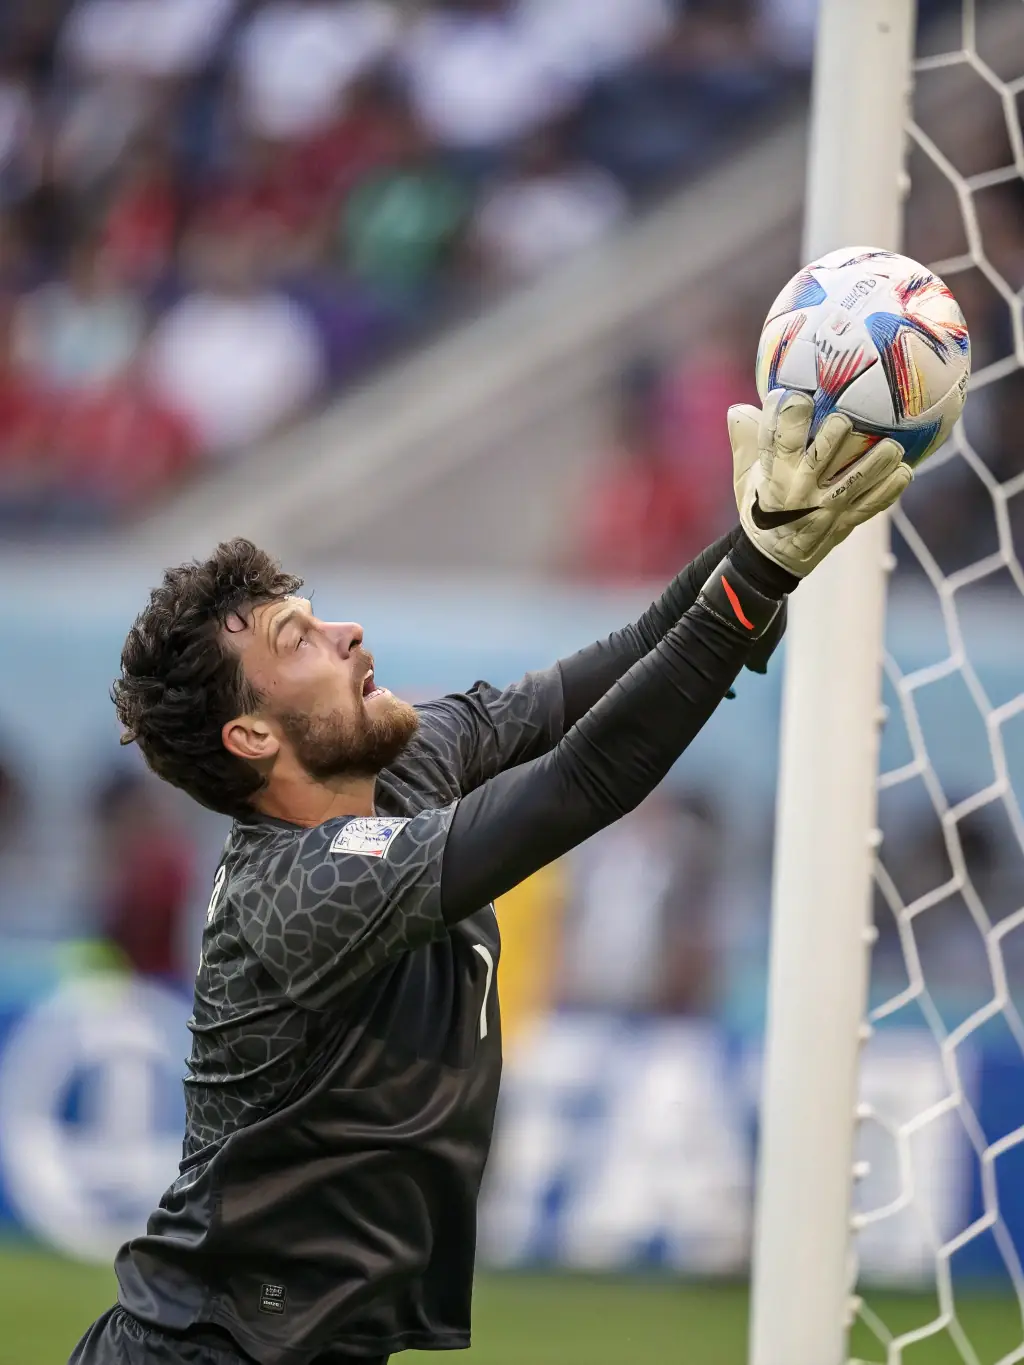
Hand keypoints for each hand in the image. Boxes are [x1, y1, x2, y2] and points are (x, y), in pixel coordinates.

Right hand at [728, 389, 911, 577]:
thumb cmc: (759, 509)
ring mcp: (827, 508)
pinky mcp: (846, 522)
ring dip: (875, 462)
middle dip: (834, 433)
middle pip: (820, 457)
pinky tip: (903, 471)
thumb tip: (740, 408)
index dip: (787, 416)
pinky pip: (873, 505)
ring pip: (855, 481)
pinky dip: (890, 489)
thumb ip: (744, 442)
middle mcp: (801, 490)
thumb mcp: (743, 478)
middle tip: (845, 417)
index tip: (796, 395)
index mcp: (774, 476)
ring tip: (891, 445)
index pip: (778, 441)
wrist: (772, 559)